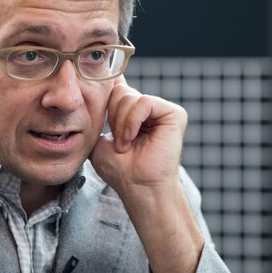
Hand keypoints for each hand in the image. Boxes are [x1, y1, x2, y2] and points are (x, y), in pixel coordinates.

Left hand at [89, 76, 187, 194]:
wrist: (137, 186)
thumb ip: (97, 113)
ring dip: (121, 124)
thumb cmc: (118, 168)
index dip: (106, 90)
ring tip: (125, 144)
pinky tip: (132, 137)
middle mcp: (148, 108)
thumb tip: (96, 89)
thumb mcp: (97, 136)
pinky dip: (132, 121)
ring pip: (129, 97)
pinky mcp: (175, 114)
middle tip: (119, 142)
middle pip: (119, 91)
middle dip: (112, 118)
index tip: (99, 103)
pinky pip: (144, 102)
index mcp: (132, 112)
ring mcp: (162, 110)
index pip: (118, 86)